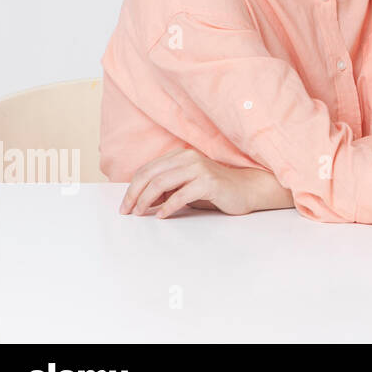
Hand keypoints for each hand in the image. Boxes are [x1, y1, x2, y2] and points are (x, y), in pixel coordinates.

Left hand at [118, 148, 278, 217]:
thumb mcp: (185, 185)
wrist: (246, 189)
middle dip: (134, 195)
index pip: (147, 170)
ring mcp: (199, 168)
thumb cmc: (214, 189)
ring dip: (146, 200)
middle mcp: (188, 158)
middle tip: (127, 211)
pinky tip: (162, 216)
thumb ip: (165, 187)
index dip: (132, 188)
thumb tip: (140, 200)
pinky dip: (167, 207)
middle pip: (150, 175)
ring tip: (141, 213)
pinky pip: (181, 195)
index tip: (125, 205)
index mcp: (180, 156)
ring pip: (161, 183)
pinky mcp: (209, 182)